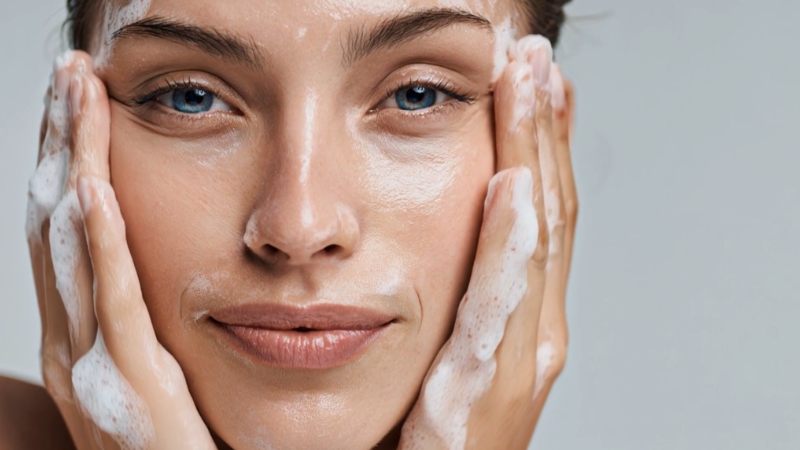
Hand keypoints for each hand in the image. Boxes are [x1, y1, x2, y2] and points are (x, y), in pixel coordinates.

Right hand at [28, 51, 215, 449]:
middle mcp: (73, 343)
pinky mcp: (131, 387)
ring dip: (75, 164)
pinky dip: (98, 244)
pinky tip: (96, 191)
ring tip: (79, 99)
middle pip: (58, 220)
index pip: (69, 227)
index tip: (81, 100)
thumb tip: (152, 266)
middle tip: (73, 73)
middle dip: (64, 141)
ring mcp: (93, 366)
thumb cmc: (181, 445)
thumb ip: (145, 325)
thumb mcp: (156, 375)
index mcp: (83, 336)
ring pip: (72, 247)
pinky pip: (112, 302)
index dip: (70, 157)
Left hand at [399, 35, 576, 449]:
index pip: (540, 213)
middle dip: (544, 131)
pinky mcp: (482, 386)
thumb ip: (461, 296)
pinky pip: (498, 303)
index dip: (542, 145)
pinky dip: (510, 243)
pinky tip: (511, 189)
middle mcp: (536, 330)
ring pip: (535, 240)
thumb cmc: (431, 431)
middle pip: (547, 211)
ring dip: (535, 158)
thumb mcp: (451, 349)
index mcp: (527, 317)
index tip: (535, 83)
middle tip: (538, 59)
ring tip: (532, 88)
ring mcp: (518, 358)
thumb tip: (443, 234)